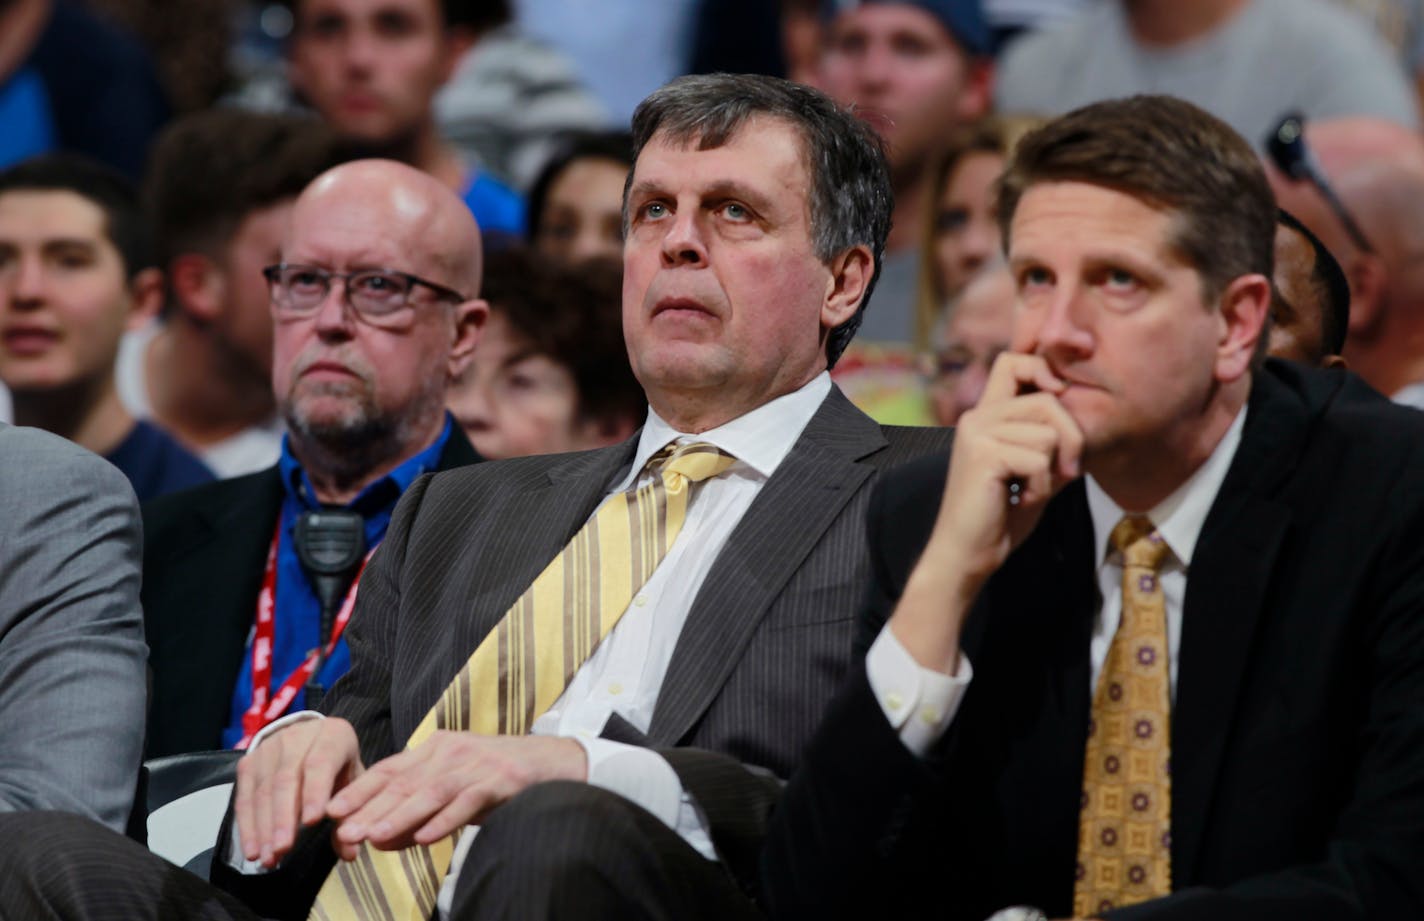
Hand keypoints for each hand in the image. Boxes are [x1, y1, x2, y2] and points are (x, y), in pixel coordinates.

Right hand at [234, 717, 362, 867]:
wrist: (311, 741)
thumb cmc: (338, 767)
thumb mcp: (353, 784)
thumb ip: (352, 815)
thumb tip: (350, 852)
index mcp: (333, 735)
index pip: (320, 762)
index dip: (315, 792)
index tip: (312, 823)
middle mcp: (298, 736)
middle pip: (286, 778)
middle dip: (283, 818)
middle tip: (283, 850)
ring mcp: (269, 748)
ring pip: (263, 790)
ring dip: (263, 828)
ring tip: (268, 858)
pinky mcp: (248, 762)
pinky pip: (244, 797)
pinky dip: (247, 826)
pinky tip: (252, 850)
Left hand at [325, 732, 587, 858]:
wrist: (551, 762)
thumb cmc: (496, 777)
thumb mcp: (453, 787)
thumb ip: (418, 809)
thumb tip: (379, 838)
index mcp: (434, 748)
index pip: (389, 770)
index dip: (359, 791)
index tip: (331, 812)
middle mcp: (451, 752)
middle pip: (404, 782)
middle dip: (370, 808)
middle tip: (343, 832)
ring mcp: (476, 765)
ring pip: (431, 792)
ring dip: (400, 816)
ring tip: (374, 836)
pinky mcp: (501, 780)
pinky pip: (468, 802)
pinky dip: (445, 820)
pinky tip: (426, 837)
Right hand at [929, 352, 1082, 582]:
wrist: (967, 554)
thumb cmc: (1002, 517)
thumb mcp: (1035, 470)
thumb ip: (1051, 441)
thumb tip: (1083, 418)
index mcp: (985, 415)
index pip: (1012, 361)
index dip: (1043, 368)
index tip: (1061, 395)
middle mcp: (976, 417)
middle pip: (1047, 400)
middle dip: (1070, 438)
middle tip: (1064, 473)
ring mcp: (977, 433)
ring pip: (1047, 432)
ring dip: (1051, 471)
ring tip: (1027, 491)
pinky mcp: (982, 454)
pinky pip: (1038, 460)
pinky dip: (1040, 488)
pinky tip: (1018, 501)